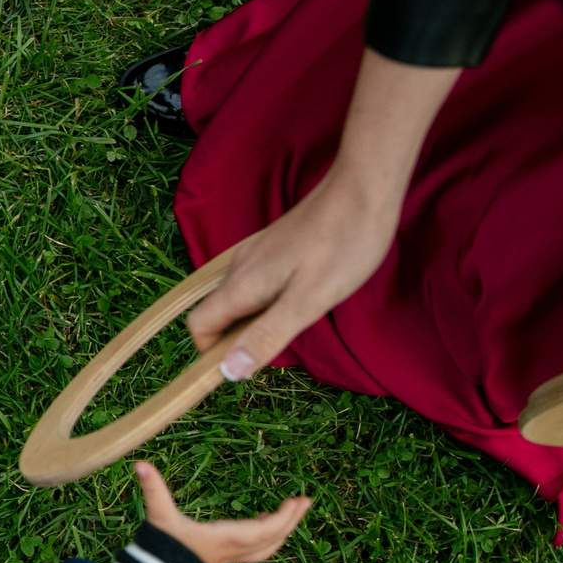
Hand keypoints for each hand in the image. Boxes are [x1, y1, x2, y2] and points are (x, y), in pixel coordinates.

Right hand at [134, 461, 310, 562]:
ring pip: (267, 547)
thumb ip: (152, 489)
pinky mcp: (227, 558)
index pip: (263, 532)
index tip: (296, 502)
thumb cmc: (161, 548)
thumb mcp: (158, 516)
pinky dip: (268, 537)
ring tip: (292, 512)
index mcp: (224, 540)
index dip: (282, 518)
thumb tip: (140, 464)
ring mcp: (232, 557)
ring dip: (282, 530)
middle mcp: (233, 551)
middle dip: (291, 521)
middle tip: (305, 502)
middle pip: (273, 540)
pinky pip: (257, 549)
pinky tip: (265, 523)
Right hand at [183, 48, 458, 378]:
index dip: (213, 351)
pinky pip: (256, 282)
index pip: (199, 324)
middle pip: (217, 312)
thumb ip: (267, 336)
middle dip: (238, 338)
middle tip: (285, 345)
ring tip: (300, 321)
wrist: (362, 191)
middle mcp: (240, 267)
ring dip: (256, 319)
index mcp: (242, 284)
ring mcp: (256, 253)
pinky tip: (304, 296)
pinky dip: (268, 300)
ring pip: (238, 297)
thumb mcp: (308, 301)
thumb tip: (228, 371)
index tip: (247, 364)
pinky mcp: (274, 245)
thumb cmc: (342, 247)